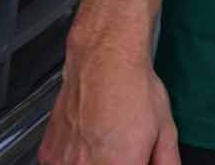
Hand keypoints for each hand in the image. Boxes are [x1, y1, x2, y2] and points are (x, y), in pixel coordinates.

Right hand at [39, 47, 180, 164]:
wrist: (104, 61)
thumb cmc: (132, 90)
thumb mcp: (165, 130)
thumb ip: (166, 161)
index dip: (137, 164)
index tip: (139, 159)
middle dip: (119, 163)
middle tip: (126, 150)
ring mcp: (62, 163)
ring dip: (97, 162)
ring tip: (109, 142)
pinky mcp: (48, 154)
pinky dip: (77, 158)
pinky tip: (90, 139)